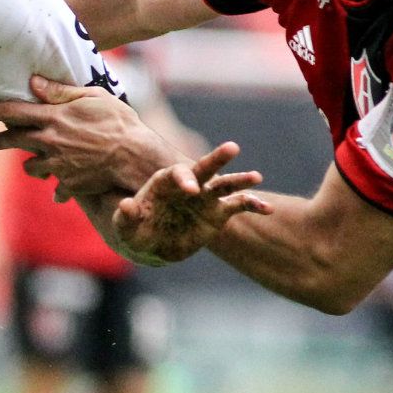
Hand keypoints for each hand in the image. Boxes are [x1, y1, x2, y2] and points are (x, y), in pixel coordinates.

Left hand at [0, 75, 177, 199]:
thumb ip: (61, 92)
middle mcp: (50, 142)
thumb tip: (34, 82)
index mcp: (54, 118)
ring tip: (38, 161)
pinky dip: (59, 186)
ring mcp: (58, 165)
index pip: (12, 112)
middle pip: (13, 141)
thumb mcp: (94, 97)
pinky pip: (56, 187)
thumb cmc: (120, 122)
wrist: (135, 158)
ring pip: (31, 167)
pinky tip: (65, 183)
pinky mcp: (69, 184)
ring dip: (31, 164)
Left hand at [112, 143, 272, 263]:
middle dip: (218, 158)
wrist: (153, 244)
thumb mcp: (127, 227)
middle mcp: (189, 184)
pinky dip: (253, 206)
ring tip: (256, 177)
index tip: (191, 191)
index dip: (184, 179)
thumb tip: (125, 206)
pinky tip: (268, 209)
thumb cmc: (136, 231)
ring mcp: (205, 197)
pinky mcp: (218, 213)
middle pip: (205, 168)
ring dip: (241, 180)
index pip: (177, 174)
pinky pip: (238, 206)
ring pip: (226, 184)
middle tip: (232, 147)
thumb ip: (126, 216)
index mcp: (165, 182)